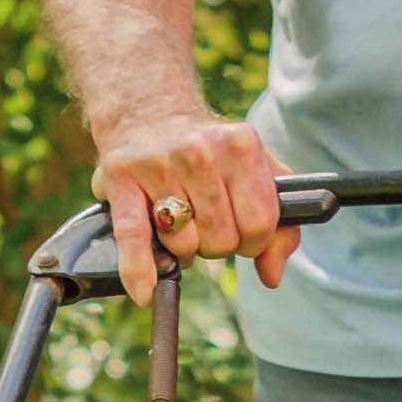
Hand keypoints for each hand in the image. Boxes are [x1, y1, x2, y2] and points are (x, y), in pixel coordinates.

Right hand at [91, 110, 294, 299]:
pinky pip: (134, 236)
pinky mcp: (122, 178)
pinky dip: (139, 270)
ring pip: (183, 245)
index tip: (241, 230)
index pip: (260, 225)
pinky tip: (144, 292)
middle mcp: (201, 152)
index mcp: (241, 146)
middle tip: (204, 222)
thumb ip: (280, 223)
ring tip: (178, 222)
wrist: (147, 108)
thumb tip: (272, 276)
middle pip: (221, 240)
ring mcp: (159, 164)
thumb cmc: (210, 150)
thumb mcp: (255, 171)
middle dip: (216, 244)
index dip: (252, 240)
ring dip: (182, 247)